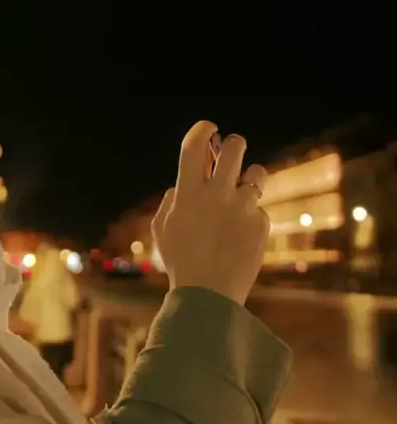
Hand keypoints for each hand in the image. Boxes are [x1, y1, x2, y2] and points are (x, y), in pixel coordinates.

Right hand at [152, 120, 269, 304]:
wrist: (209, 295)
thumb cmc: (180, 262)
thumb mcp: (163, 230)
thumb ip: (171, 201)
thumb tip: (181, 185)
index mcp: (189, 192)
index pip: (195, 145)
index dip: (203, 129)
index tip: (210, 128)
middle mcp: (217, 193)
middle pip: (234, 147)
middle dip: (235, 144)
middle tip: (233, 152)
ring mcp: (242, 207)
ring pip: (257, 174)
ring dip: (250, 179)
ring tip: (241, 198)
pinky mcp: (260, 223)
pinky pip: (259, 211)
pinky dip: (252, 220)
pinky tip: (241, 239)